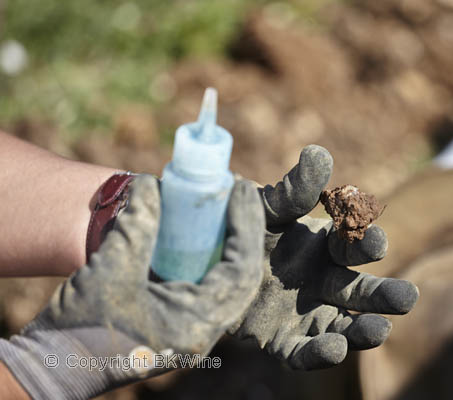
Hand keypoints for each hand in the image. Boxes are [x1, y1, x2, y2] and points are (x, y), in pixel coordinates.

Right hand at [0, 175, 264, 398]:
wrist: (56, 366)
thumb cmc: (78, 329)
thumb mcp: (110, 272)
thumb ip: (137, 227)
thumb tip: (152, 183)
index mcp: (197, 324)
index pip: (242, 270)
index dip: (246, 225)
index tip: (241, 188)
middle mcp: (204, 329)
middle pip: (242, 274)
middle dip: (244, 230)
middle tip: (237, 191)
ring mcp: (194, 327)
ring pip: (229, 280)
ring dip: (230, 242)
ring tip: (225, 205)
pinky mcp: (181, 321)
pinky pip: (209, 284)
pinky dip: (211, 255)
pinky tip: (204, 231)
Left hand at [231, 145, 418, 369]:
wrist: (203, 259)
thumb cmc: (243, 227)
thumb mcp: (265, 208)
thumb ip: (292, 190)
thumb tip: (318, 154)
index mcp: (326, 247)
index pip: (355, 246)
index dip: (366, 243)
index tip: (374, 239)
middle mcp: (323, 282)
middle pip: (360, 291)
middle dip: (383, 295)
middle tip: (407, 297)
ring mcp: (305, 314)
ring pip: (342, 325)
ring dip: (363, 330)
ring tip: (380, 331)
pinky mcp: (280, 340)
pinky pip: (302, 352)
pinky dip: (320, 353)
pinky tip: (335, 349)